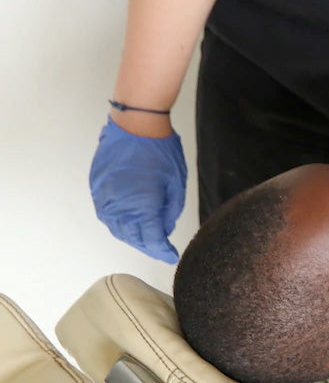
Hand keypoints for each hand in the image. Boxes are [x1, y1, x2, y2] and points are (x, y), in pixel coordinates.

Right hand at [89, 116, 186, 262]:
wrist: (135, 125)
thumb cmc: (161, 151)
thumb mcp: (176, 183)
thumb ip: (170, 211)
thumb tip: (164, 229)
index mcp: (142, 208)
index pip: (152, 240)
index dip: (162, 251)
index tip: (172, 256)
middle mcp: (119, 208)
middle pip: (133, 238)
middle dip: (148, 245)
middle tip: (161, 248)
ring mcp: (104, 199)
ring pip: (117, 228)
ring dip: (132, 236)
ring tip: (147, 238)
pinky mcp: (97, 189)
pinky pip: (107, 214)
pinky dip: (119, 222)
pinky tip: (130, 222)